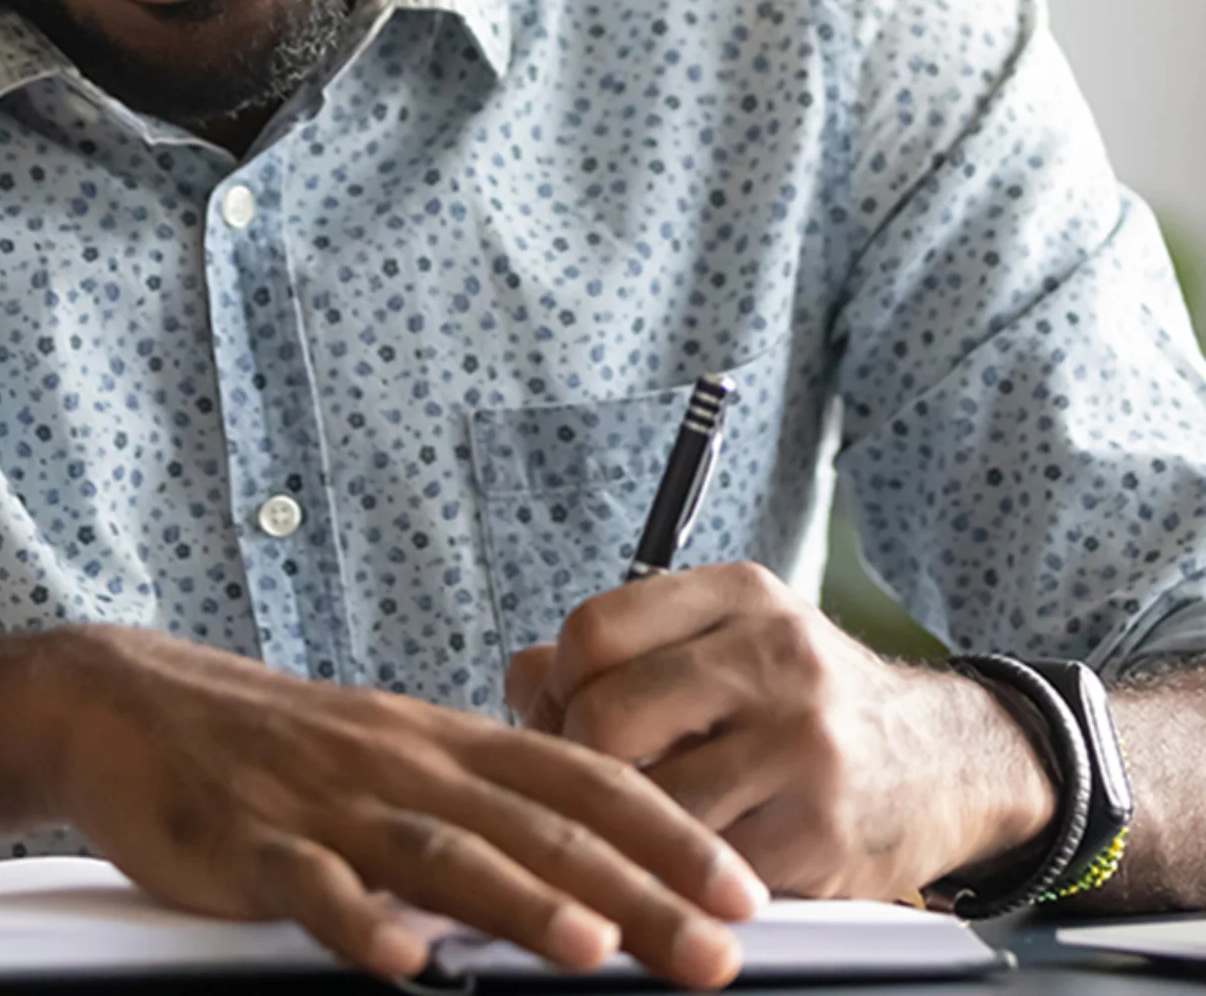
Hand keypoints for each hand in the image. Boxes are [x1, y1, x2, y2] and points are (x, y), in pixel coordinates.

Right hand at [50, 627, 768, 984]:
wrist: (137, 703)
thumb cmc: (275, 743)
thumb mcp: (388, 752)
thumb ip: (474, 799)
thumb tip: (577, 857)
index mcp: (443, 741)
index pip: (581, 778)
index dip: (667, 831)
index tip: (743, 886)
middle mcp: (402, 763)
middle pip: (534, 825)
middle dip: (635, 887)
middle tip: (716, 945)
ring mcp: (327, 803)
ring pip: (440, 851)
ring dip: (520, 903)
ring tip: (592, 950)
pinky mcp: (248, 844)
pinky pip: (309, 885)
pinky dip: (359, 921)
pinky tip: (400, 961)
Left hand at [505, 563, 1056, 900]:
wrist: (951, 760)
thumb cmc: (814, 700)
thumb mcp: (733, 639)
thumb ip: (629, 648)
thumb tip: (517, 673)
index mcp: (740, 595)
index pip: (595, 628)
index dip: (554, 686)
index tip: (554, 719)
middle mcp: (772, 655)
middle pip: (606, 713)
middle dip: (578, 760)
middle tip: (584, 786)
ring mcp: (800, 744)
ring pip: (647, 798)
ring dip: (622, 826)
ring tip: (629, 827)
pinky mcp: (817, 831)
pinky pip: (700, 864)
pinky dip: (676, 872)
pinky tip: (683, 863)